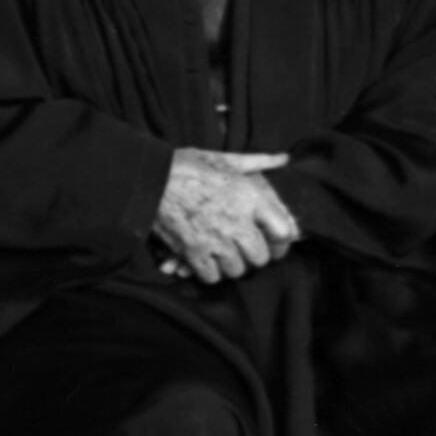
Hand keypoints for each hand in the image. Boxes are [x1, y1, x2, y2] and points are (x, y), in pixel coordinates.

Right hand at [154, 148, 298, 285]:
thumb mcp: (226, 159)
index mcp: (250, 198)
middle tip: (245, 249)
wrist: (151, 178)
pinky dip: (210, 272)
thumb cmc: (189, 166)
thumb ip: (258, 161)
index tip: (275, 242)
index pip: (284, 232)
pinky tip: (207, 259)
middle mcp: (238, 222)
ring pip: (237, 269)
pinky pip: (212, 276)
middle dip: (254, 255)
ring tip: (225, 253)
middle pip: (260, 257)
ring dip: (231, 264)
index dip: (282, 241)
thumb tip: (283, 158)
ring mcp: (215, 240)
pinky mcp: (194, 252)